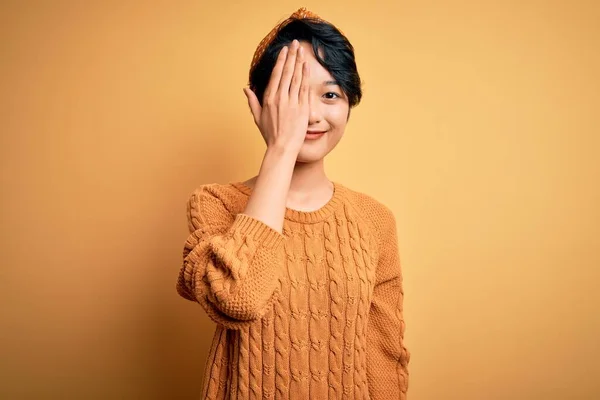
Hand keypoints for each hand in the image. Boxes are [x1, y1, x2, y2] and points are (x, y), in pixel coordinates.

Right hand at [243, 39, 309, 155]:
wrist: (282, 148)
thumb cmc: (270, 134)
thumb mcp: (258, 117)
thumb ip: (252, 101)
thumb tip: (246, 88)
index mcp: (269, 98)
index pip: (276, 75)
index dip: (281, 61)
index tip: (284, 51)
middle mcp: (280, 98)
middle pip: (287, 72)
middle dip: (291, 56)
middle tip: (294, 44)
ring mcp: (292, 102)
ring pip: (296, 77)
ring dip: (299, 62)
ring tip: (302, 51)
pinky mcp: (302, 108)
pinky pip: (304, 88)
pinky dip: (305, 76)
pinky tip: (306, 66)